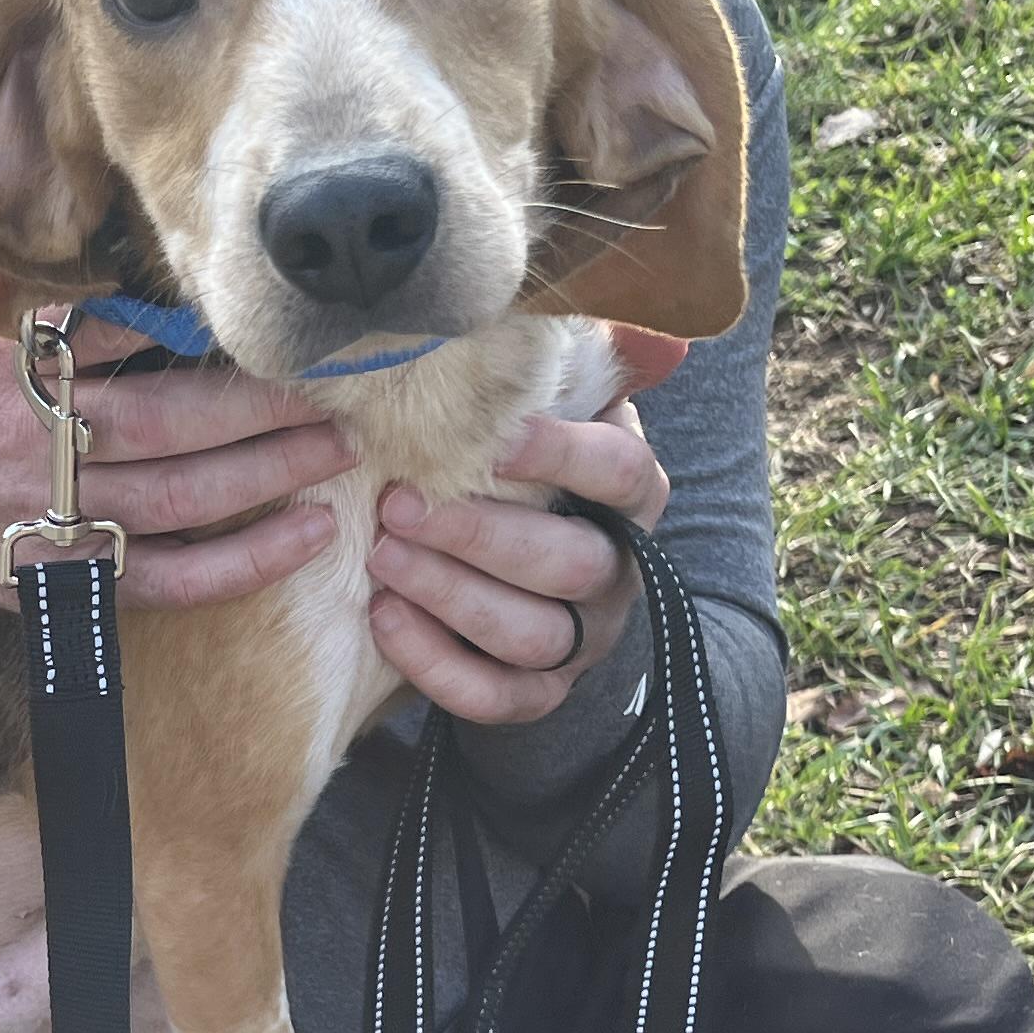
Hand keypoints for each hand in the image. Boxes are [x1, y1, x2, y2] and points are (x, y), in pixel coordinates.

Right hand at [0, 302, 354, 611]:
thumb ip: (11, 271)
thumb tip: (62, 195)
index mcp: (8, 376)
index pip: (107, 341)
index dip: (185, 330)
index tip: (252, 312)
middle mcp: (36, 450)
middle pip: (166, 425)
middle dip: (257, 408)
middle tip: (334, 387)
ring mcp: (58, 522)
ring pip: (181, 502)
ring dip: (268, 476)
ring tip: (337, 449)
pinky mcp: (73, 578)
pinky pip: (172, 580)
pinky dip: (243, 566)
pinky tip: (307, 538)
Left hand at [366, 390, 670, 726]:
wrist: (536, 573)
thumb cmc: (532, 471)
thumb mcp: (561, 414)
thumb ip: (583, 370)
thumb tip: (652, 335)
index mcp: (633, 498)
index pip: (620, 475)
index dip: (562, 456)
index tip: (492, 440)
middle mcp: (620, 573)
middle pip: (567, 563)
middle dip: (478, 536)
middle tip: (399, 504)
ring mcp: (584, 640)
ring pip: (531, 635)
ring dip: (451, 596)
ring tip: (381, 558)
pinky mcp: (539, 693)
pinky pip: (495, 697)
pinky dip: (436, 665)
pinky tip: (383, 617)